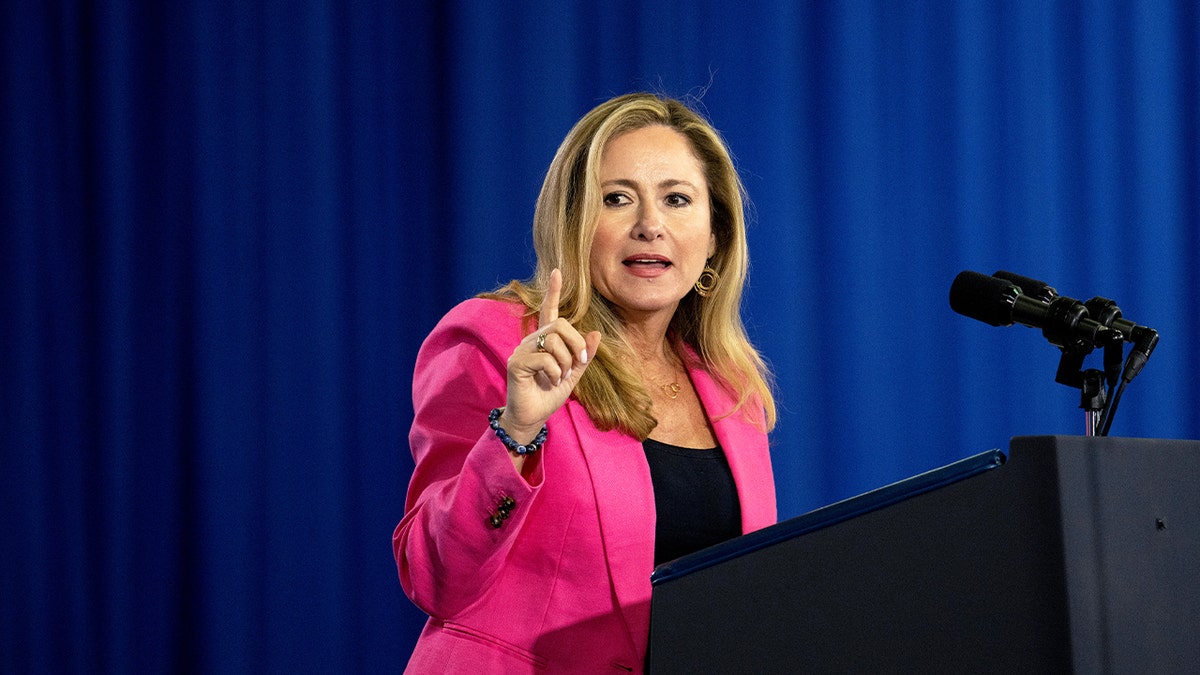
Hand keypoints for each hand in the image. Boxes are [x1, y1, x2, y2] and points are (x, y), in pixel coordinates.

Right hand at [501, 268, 601, 444]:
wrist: (533, 417)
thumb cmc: (550, 394)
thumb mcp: (574, 374)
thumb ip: (584, 355)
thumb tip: (596, 334)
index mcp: (546, 340)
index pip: (549, 311)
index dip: (553, 291)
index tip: (557, 272)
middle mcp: (532, 340)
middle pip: (560, 324)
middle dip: (576, 344)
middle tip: (578, 363)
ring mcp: (522, 350)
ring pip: (553, 341)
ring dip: (565, 363)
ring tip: (560, 378)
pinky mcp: (516, 362)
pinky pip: (544, 358)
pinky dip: (555, 373)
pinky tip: (550, 382)